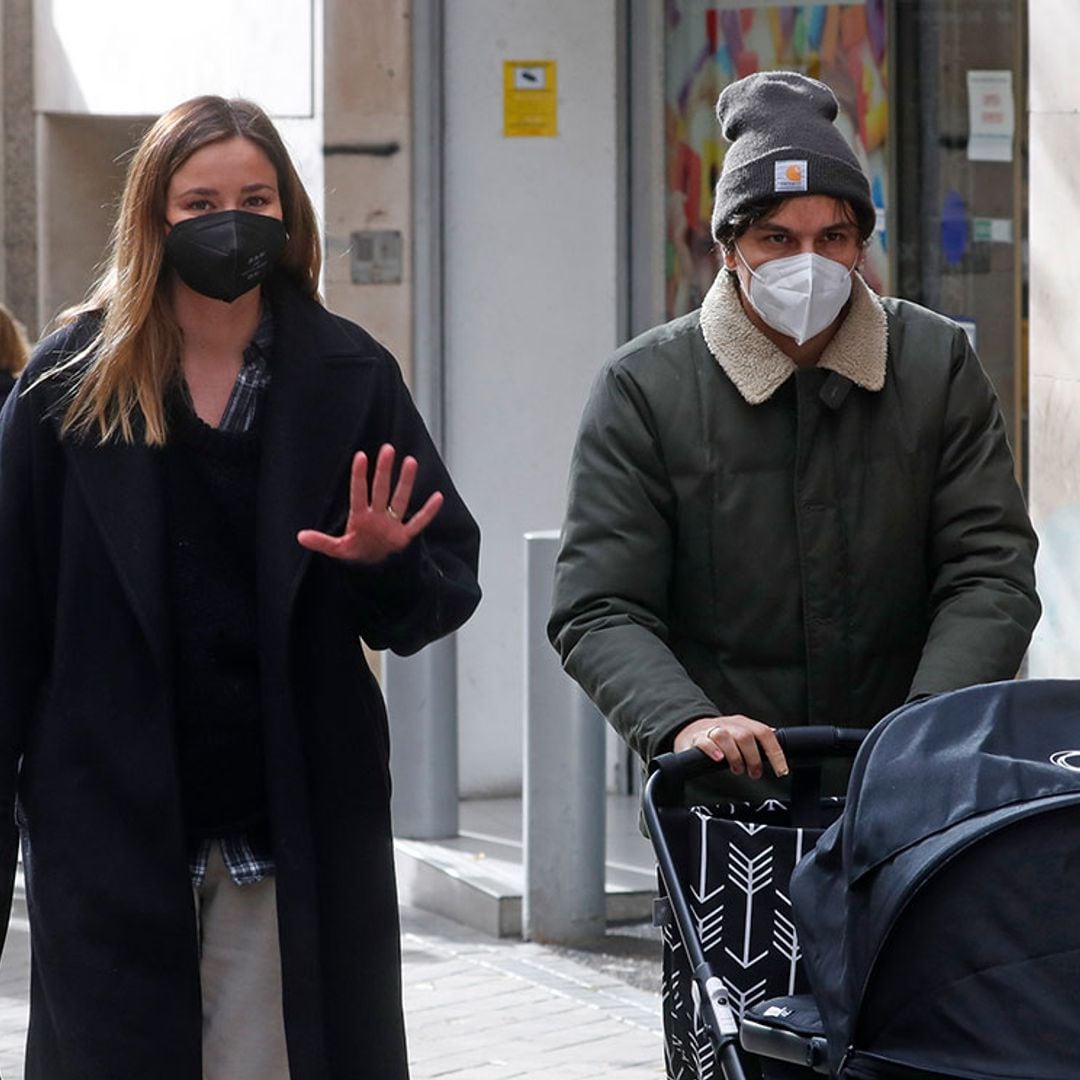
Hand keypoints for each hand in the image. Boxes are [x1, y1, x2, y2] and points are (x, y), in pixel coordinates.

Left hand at [297, 444, 443, 564]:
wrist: (373, 568)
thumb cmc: (356, 553)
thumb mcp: (338, 550)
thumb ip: (322, 542)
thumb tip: (300, 536)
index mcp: (360, 518)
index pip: (359, 493)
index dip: (359, 476)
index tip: (361, 456)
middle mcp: (377, 516)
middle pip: (381, 490)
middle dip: (384, 471)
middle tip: (387, 449)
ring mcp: (392, 524)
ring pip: (400, 500)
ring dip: (405, 482)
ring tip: (410, 461)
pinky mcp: (404, 536)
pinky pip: (418, 523)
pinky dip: (428, 512)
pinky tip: (437, 497)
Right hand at [673, 715, 788, 779]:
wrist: (692, 730)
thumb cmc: (723, 737)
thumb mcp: (743, 735)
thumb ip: (759, 741)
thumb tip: (780, 748)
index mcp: (744, 724)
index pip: (765, 733)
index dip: (775, 753)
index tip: (781, 772)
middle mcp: (730, 725)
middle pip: (745, 736)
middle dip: (753, 758)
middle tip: (754, 773)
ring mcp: (712, 729)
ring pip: (725, 737)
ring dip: (734, 756)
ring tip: (737, 769)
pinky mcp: (697, 738)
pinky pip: (705, 741)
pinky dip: (713, 750)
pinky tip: (718, 758)